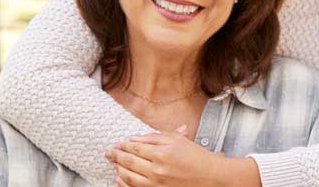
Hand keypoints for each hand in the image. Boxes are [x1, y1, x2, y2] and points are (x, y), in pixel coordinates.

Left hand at [106, 126, 223, 186]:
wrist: (210, 176)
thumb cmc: (196, 156)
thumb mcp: (177, 140)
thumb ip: (155, 137)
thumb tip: (135, 138)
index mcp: (162, 153)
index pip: (136, 148)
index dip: (124, 145)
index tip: (117, 144)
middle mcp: (157, 169)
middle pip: (129, 162)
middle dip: (116, 156)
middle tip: (108, 153)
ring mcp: (156, 184)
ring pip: (129, 177)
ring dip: (118, 169)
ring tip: (113, 163)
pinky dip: (124, 184)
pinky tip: (119, 179)